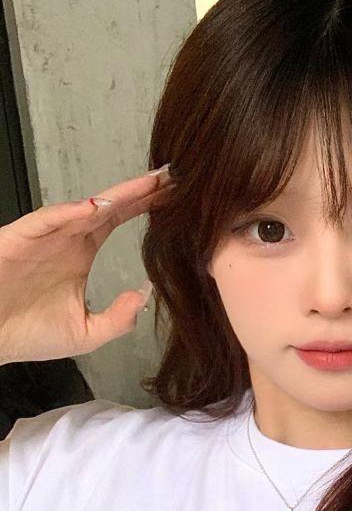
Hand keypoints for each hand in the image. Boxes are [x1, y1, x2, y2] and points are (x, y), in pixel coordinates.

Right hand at [0, 167, 172, 364]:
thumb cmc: (26, 334)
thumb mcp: (86, 334)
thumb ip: (118, 319)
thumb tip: (144, 296)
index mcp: (79, 255)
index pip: (117, 221)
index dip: (143, 206)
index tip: (173, 195)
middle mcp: (64, 240)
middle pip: (106, 207)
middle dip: (137, 191)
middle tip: (169, 175)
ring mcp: (42, 237)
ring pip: (83, 208)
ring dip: (114, 196)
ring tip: (145, 184)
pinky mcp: (18, 239)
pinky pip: (46, 221)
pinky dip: (68, 212)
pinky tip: (94, 207)